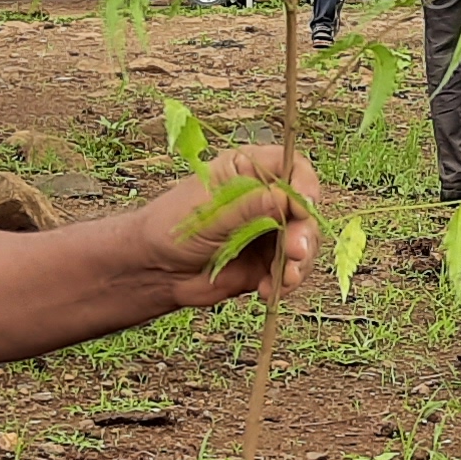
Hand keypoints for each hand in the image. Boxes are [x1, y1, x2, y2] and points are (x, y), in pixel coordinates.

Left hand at [133, 141, 315, 307]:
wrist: (156, 268)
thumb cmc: (172, 227)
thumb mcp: (209, 214)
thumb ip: (247, 207)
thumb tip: (283, 197)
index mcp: (248, 170)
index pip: (292, 167)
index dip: (305, 185)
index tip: (304, 208)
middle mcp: (265, 198)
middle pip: (304, 209)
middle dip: (304, 233)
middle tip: (295, 253)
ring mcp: (269, 231)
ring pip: (303, 242)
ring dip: (299, 262)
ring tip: (285, 279)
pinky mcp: (267, 262)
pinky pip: (290, 270)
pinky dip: (286, 282)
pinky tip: (268, 292)